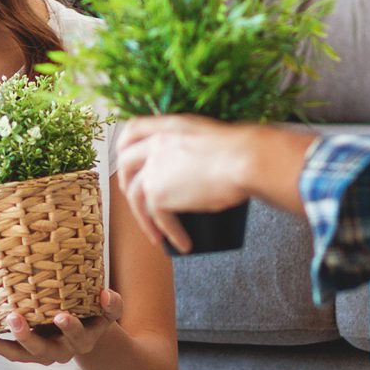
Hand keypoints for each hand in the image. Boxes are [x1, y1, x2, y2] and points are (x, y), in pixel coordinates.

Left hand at [0, 288, 124, 365]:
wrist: (80, 333)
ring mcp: (35, 353)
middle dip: (25, 336)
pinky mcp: (18, 349)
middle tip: (13, 316)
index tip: (61, 316)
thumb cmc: (92, 315)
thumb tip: (105, 294)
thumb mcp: (107, 311)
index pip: (76, 337)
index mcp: (80, 342)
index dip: (70, 329)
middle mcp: (56, 352)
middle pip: (39, 351)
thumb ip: (112, 305)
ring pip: (14, 354)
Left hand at [112, 117, 264, 253]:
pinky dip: (170, 234)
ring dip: (145, 220)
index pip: (133, 130)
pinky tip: (183, 243)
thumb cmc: (240, 150)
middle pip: (125, 165)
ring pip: (136, 198)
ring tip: (157, 235)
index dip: (125, 146)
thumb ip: (190, 145)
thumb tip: (191, 165)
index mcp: (168, 126)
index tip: (129, 161)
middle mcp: (155, 144)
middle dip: (128, 185)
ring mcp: (153, 169)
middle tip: (139, 202)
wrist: (243, 161)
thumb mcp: (208, 136)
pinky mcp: (158, 194)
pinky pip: (157, 219)